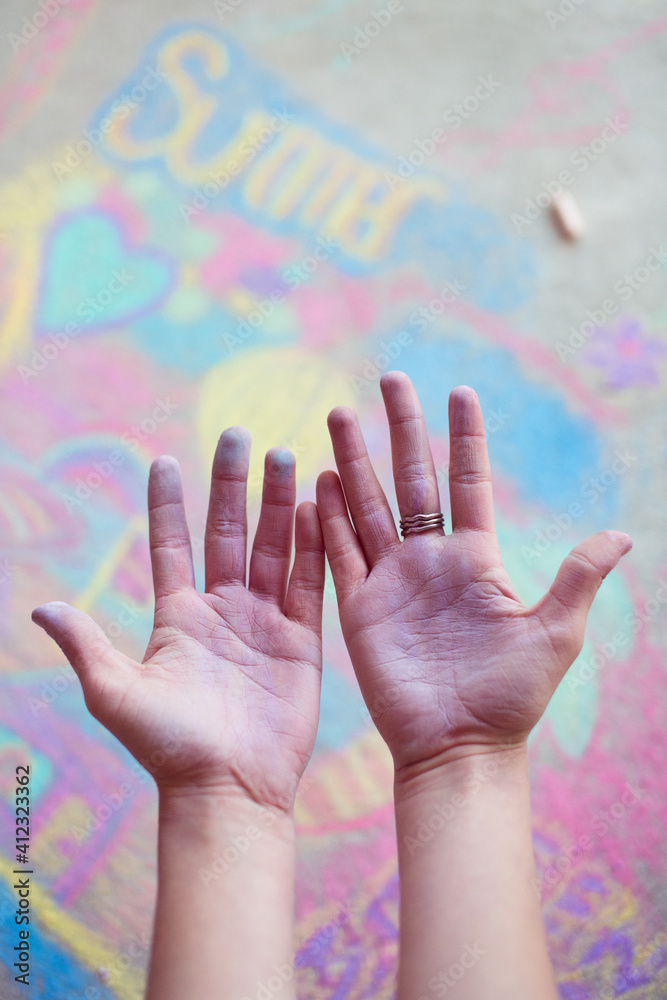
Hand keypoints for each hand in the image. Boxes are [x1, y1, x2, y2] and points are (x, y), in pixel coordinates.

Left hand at [32, 429, 324, 810]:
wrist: (230, 790)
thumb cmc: (170, 748)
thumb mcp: (117, 693)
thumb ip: (87, 646)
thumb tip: (41, 609)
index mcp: (178, 617)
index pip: (171, 545)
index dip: (167, 504)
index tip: (164, 460)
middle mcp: (222, 610)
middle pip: (229, 533)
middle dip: (232, 484)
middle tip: (238, 435)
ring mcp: (264, 621)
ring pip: (273, 547)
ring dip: (278, 503)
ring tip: (284, 456)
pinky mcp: (302, 639)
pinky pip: (310, 581)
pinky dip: (314, 544)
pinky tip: (318, 506)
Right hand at [316, 372, 631, 777]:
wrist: (460, 746)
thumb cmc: (510, 695)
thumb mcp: (554, 632)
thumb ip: (577, 577)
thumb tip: (623, 534)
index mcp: (476, 558)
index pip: (468, 481)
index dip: (464, 436)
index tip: (460, 390)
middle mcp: (431, 560)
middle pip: (411, 478)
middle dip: (400, 428)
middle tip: (389, 379)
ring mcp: (393, 580)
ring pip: (368, 505)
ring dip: (354, 460)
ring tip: (340, 413)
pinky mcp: (361, 607)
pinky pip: (340, 552)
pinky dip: (329, 517)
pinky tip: (319, 481)